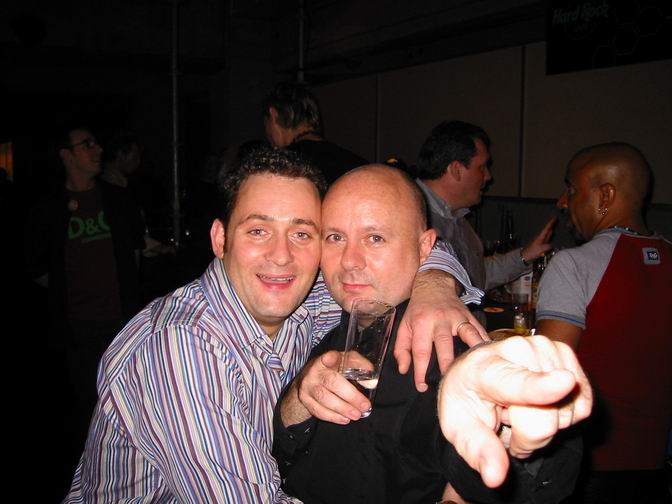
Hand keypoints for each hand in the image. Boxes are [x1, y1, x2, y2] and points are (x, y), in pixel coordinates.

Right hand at [280, 351, 369, 426]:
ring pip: (324, 398)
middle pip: (331, 381)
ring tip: (357, 415)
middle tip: (364, 406)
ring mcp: (308, 386)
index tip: (330, 358)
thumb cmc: (331, 370)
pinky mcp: (305, 399)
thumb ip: (359, 367)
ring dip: (343, 408)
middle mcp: (315, 371)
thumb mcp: (344, 363)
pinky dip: (333, 417)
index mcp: (326, 359)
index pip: (329, 356)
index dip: (330, 358)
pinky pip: (318, 410)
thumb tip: (372, 382)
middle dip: (350, 395)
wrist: (308, 381)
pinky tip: (345, 419)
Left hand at [394, 270, 488, 391]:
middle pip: (444, 345)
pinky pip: (479, 329)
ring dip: (472, 350)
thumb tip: (404, 370)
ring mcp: (457, 317)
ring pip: (467, 334)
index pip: (420, 351)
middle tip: (449, 382)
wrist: (433, 283)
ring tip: (477, 367)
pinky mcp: (469, 316)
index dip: (420, 371)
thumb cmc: (418, 309)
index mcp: (421, 323)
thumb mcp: (404, 325)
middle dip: (447, 365)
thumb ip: (401, 348)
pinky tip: (490, 354)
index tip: (421, 386)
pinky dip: (485, 341)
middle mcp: (440, 320)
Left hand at [437, 335, 591, 487]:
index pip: (517, 383)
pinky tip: (541, 401)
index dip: (542, 387)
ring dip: (548, 423)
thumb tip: (495, 477)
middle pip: (545, 420)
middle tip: (507, 420)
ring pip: (567, 414)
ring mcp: (545, 348)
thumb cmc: (468, 403)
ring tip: (522, 408)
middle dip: (529, 436)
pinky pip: (582, 405)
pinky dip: (565, 413)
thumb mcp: (460, 428)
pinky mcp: (566, 354)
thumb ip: (479, 450)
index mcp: (485, 370)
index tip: (564, 383)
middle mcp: (518, 351)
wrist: (475, 375)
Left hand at [521, 216, 555, 262]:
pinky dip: (549, 234)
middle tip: (555, 219)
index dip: (550, 223)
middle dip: (551, 224)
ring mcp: (540, 240)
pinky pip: (546, 237)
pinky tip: (550, 232)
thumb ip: (548, 246)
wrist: (525, 256)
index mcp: (540, 237)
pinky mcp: (540, 244)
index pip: (546, 228)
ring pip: (547, 232)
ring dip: (550, 228)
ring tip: (553, 224)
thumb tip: (552, 245)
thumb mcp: (541, 249)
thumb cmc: (531, 252)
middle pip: (547, 229)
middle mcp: (540, 237)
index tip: (554, 217)